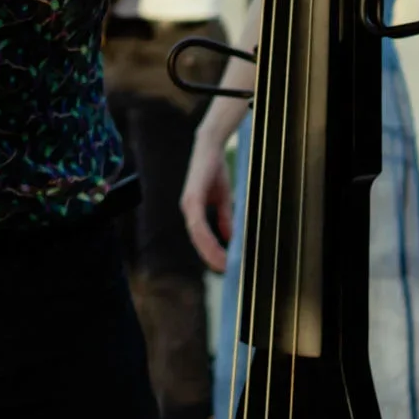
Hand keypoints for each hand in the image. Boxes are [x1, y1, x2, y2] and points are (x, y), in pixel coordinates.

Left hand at [181, 126, 236, 272]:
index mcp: (194, 211)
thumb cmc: (215, 170)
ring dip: (209, 251)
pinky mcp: (192, 198)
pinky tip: (218, 245)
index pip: (200, 238)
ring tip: (223, 263)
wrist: (211, 147)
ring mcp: (188, 204)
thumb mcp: (223, 198)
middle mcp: (188, 210)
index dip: (211, 252)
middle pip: (197, 240)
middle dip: (210, 257)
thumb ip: (225, 218)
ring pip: (197, 235)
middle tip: (225, 271)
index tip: (224, 266)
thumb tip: (230, 238)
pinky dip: (207, 236)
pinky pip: (198, 223)